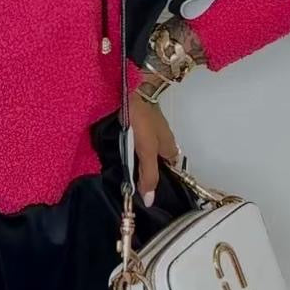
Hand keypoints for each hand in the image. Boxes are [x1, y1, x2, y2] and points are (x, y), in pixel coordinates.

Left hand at [128, 88, 180, 205]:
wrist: (133, 89)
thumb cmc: (143, 121)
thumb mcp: (147, 151)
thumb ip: (148, 174)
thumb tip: (150, 200)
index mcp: (170, 147)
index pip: (169, 170)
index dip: (159, 180)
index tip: (144, 191)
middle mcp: (163, 139)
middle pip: (157, 160)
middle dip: (145, 170)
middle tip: (129, 181)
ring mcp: (152, 129)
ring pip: (146, 150)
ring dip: (136, 158)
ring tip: (122, 168)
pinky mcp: (139, 122)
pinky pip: (136, 139)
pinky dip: (130, 146)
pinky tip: (119, 150)